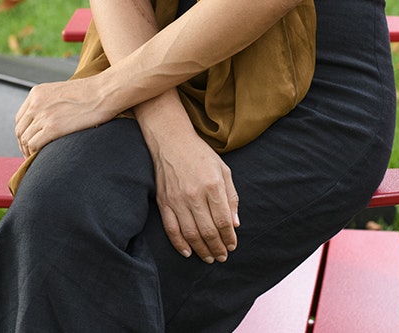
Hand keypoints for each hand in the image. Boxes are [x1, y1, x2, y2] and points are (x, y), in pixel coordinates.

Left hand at [14, 76, 111, 158]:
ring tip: (38, 158)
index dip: (24, 133)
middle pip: (20, 130)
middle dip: (24, 144)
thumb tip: (47, 121)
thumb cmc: (91, 92)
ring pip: (25, 140)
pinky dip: (35, 154)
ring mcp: (43, 115)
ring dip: (29, 151)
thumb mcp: (62, 92)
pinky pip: (34, 145)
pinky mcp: (53, 127)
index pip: (20, 118)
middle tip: (32, 154)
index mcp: (37, 93)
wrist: (105, 91)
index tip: (30, 142)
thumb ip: (50, 103)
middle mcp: (36, 103)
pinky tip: (43, 158)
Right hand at [148, 130, 239, 263]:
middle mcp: (195, 194)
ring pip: (191, 234)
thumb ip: (231, 196)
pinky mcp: (164, 202)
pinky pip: (171, 229)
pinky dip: (179, 244)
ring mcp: (177, 199)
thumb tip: (235, 224)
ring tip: (209, 257)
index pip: (223, 220)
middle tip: (222, 256)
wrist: (172, 141)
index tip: (232, 246)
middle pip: (208, 231)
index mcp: (213, 185)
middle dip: (217, 248)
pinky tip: (188, 252)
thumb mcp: (223, 170)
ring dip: (201, 250)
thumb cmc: (200, 154)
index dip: (229, 237)